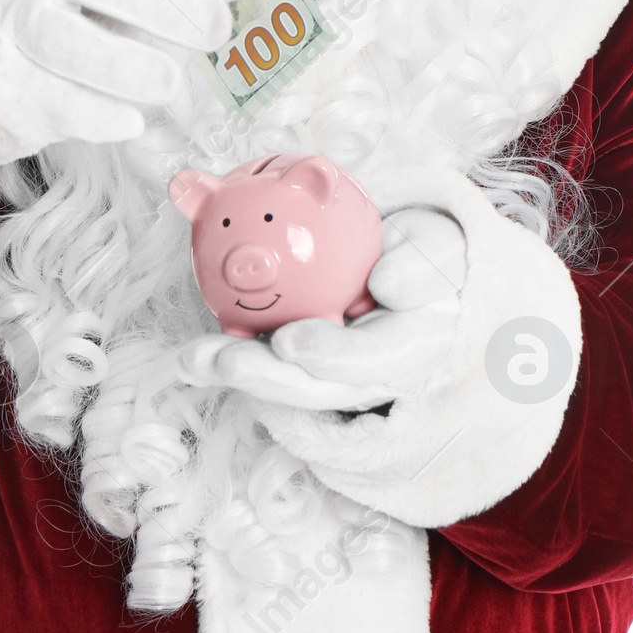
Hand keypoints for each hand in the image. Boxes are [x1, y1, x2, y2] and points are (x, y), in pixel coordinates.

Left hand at [176, 206, 465, 413]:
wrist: (417, 263)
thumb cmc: (427, 250)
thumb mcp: (442, 244)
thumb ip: (424, 260)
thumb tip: (386, 283)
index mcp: (412, 348)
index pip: (376, 361)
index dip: (333, 359)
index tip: (291, 343)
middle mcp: (371, 376)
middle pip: (319, 389)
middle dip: (267, 380)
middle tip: (223, 360)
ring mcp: (334, 378)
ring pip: (285, 385)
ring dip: (237, 374)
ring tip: (192, 359)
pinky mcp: (303, 370)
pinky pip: (264, 366)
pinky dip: (227, 360)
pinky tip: (190, 355)